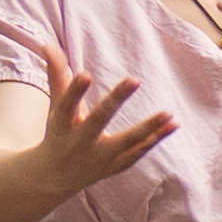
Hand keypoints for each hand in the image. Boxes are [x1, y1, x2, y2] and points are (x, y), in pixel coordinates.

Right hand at [21, 68, 175, 202]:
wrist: (53, 177)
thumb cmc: (59, 132)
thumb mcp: (55, 106)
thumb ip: (57, 76)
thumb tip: (47, 44)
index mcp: (62, 124)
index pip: (67, 105)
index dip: (75, 91)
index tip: (85, 74)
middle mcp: (80, 141)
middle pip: (98, 120)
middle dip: (115, 101)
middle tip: (134, 79)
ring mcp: (99, 156)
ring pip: (125, 142)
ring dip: (148, 128)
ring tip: (169, 112)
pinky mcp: (115, 165)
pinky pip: (138, 152)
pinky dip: (155, 139)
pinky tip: (174, 124)